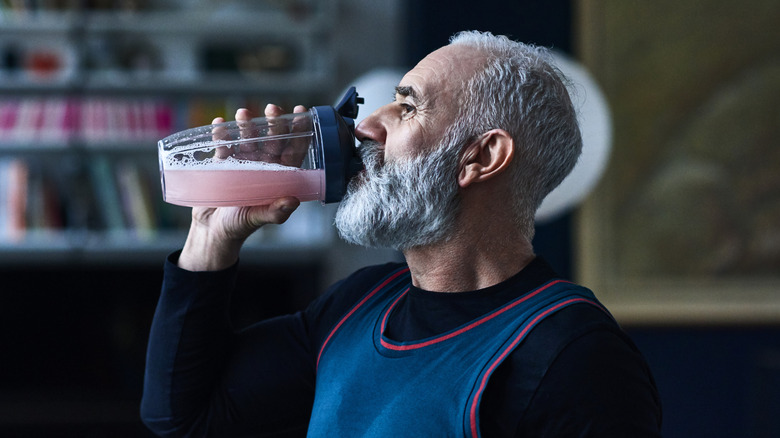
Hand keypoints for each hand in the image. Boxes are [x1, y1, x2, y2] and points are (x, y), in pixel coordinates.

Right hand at [177, 104, 306, 271]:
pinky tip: (218, 124)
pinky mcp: (221, 164)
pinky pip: (223, 145)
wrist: (212, 230)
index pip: (293, 151)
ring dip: (246, 126)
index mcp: (277, 176)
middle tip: (273, 109)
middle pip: (271, 140)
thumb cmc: (240, 226)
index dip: (299, 133)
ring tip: (243, 114)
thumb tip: (293, 201)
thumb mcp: (258, 218)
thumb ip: (275, 211)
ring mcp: (242, 162)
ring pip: (247, 138)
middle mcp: (263, 166)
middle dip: (273, 123)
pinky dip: (221, 135)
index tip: (302, 114)